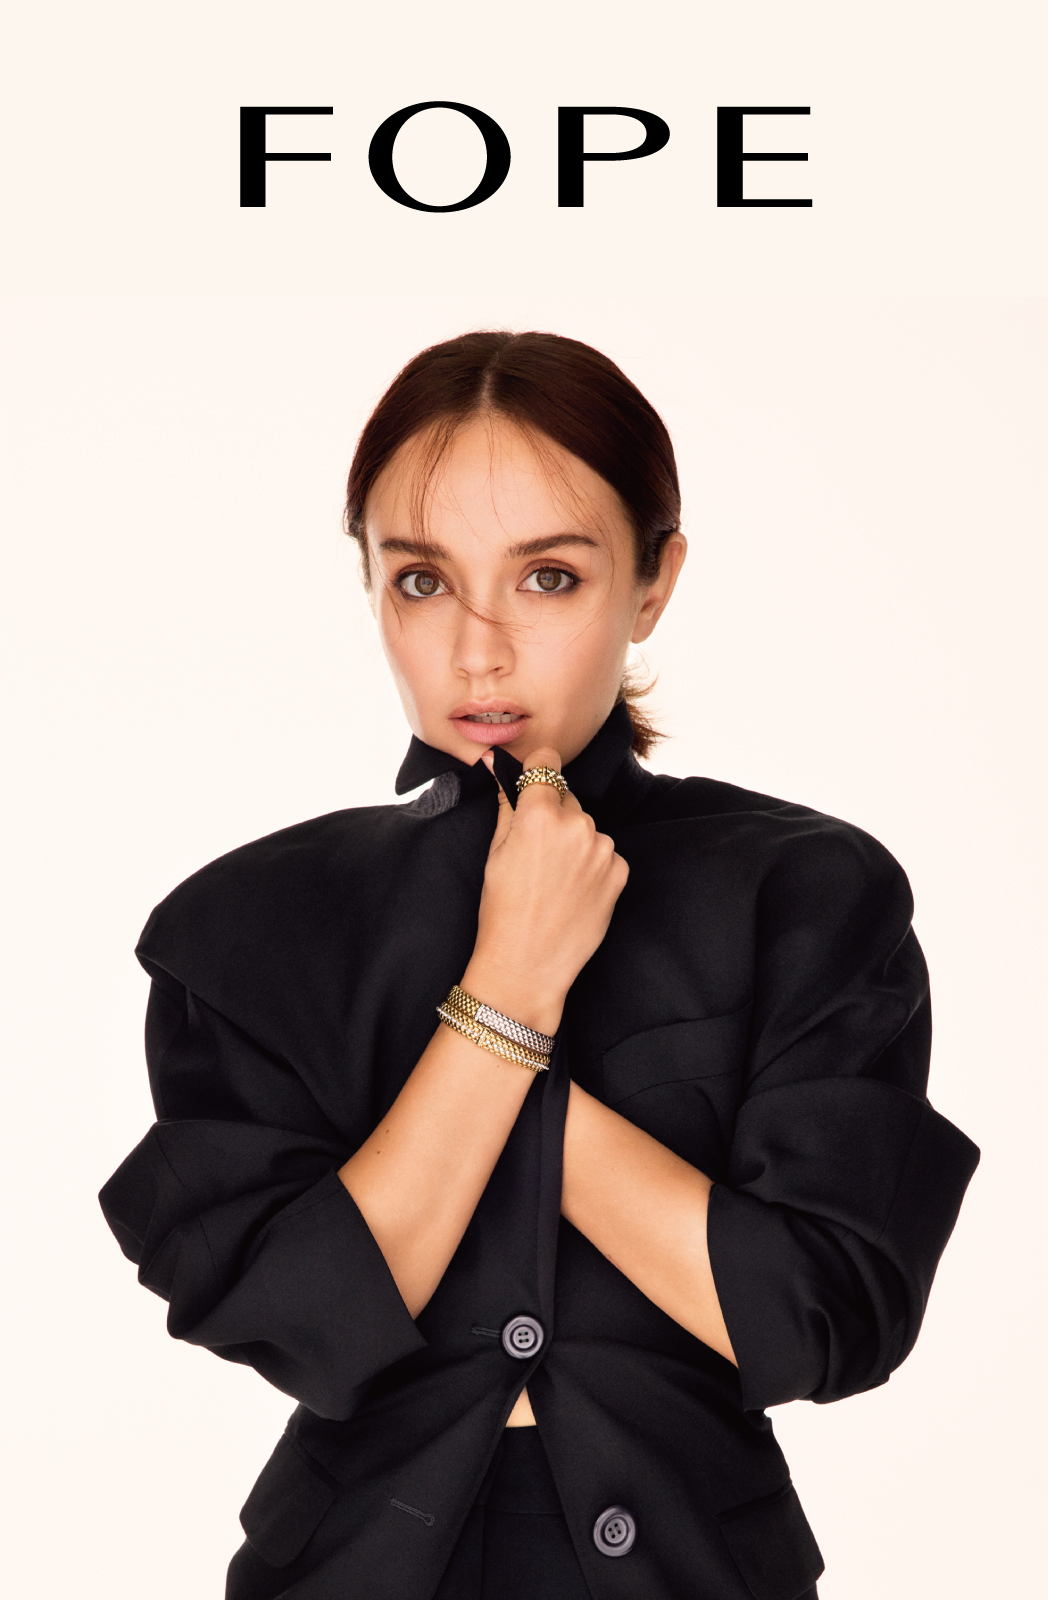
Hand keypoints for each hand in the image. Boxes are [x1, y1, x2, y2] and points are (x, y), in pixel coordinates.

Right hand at [461, 748, 628, 1035]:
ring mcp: (602, 849)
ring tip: (554, 880)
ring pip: (587, 829)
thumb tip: (499, 769)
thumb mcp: (494, 852)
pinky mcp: (619, 872)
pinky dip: (592, 867)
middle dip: (554, 816)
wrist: (528, 965)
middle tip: (536, 854)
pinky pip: (604, 855)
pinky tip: (572, 892)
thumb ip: (506, 805)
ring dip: (575, 843)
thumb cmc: (502, 911)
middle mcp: (577, 824)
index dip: (538, 771)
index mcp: (539, 814)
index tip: (535, 783)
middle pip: (567, 800)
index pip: (546, 764)